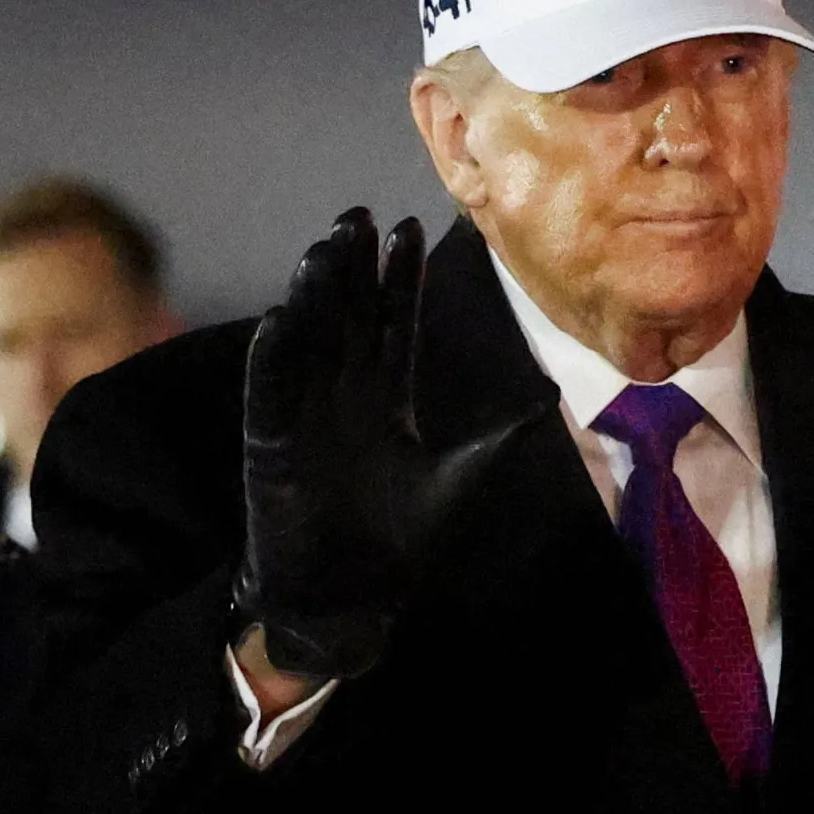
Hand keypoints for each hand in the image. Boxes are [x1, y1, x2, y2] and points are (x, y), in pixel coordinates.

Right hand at [233, 208, 526, 678]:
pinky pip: (270, 391)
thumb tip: (543, 404)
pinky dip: (274, 356)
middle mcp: (344, 395)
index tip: (409, 229)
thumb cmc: (396, 540)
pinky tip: (282, 316)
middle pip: (349, 317)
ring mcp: (305, 415)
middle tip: (359, 215)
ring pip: (311, 341)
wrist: (348, 598)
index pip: (393, 324)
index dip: (399, 280)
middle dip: (354, 268)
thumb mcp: (454, 482)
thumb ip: (491, 442)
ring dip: (315, 296)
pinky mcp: (270, 444)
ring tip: (325, 248)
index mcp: (386, 398)